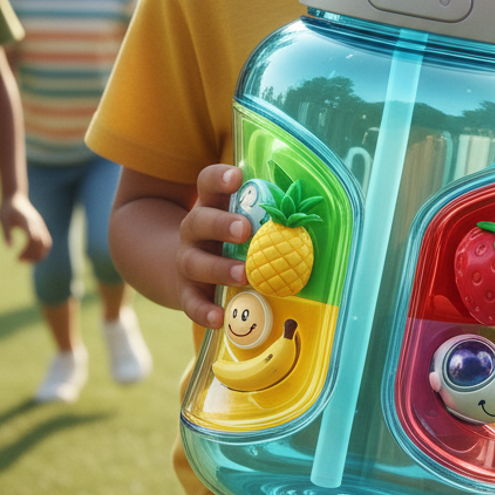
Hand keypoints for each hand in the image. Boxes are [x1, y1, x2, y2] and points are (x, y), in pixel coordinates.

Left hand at [0, 193, 51, 262]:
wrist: (15, 196)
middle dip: (33, 255)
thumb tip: (9, 248)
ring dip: (38, 254)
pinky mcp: (40, 227)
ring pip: (46, 243)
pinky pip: (45, 241)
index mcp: (27, 221)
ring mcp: (40, 225)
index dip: (28, 250)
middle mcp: (37, 224)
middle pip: (42, 243)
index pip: (34, 238)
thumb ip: (6, 233)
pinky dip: (40, 250)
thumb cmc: (7, 208)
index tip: (17, 257)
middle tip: (19, 260)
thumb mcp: (2, 219)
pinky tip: (28, 254)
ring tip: (24, 259)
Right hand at [177, 164, 250, 327]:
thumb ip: (265, 212)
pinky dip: (204, 310)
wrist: (185, 270)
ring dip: (219, 268)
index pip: (208, 183)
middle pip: (199, 221)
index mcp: (210, 205)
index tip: (237, 177)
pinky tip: (219, 317)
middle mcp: (194, 230)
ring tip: (243, 274)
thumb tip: (310, 210)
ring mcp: (187, 260)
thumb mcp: (239, 217)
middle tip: (244, 229)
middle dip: (221, 224)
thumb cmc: (227, 238)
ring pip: (195, 262)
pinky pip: (191, 301)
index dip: (220, 178)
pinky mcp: (186, 290)